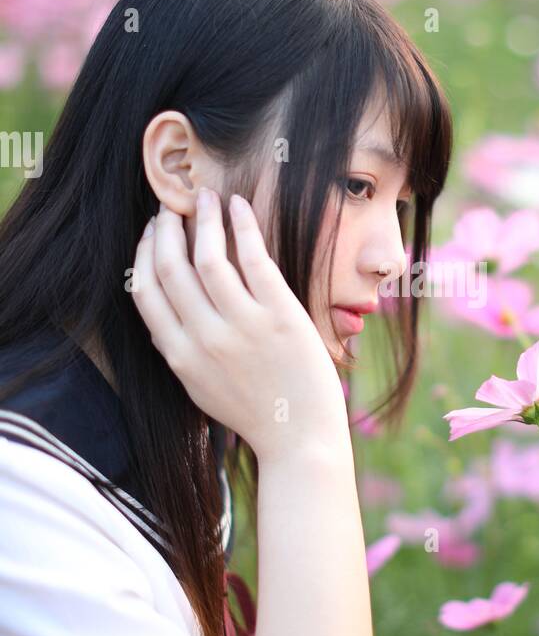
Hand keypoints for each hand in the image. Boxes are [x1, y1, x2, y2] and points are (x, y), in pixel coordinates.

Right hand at [131, 187, 348, 461]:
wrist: (299, 437)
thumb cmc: (253, 411)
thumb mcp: (200, 387)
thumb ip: (179, 351)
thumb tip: (161, 314)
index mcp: (180, 356)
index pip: (145, 292)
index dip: (143, 254)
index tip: (150, 232)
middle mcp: (205, 338)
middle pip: (171, 267)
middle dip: (166, 228)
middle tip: (173, 206)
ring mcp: (244, 326)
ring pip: (208, 256)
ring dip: (203, 218)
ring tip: (206, 197)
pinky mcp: (281, 316)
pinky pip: (254, 258)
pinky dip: (242, 225)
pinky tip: (238, 206)